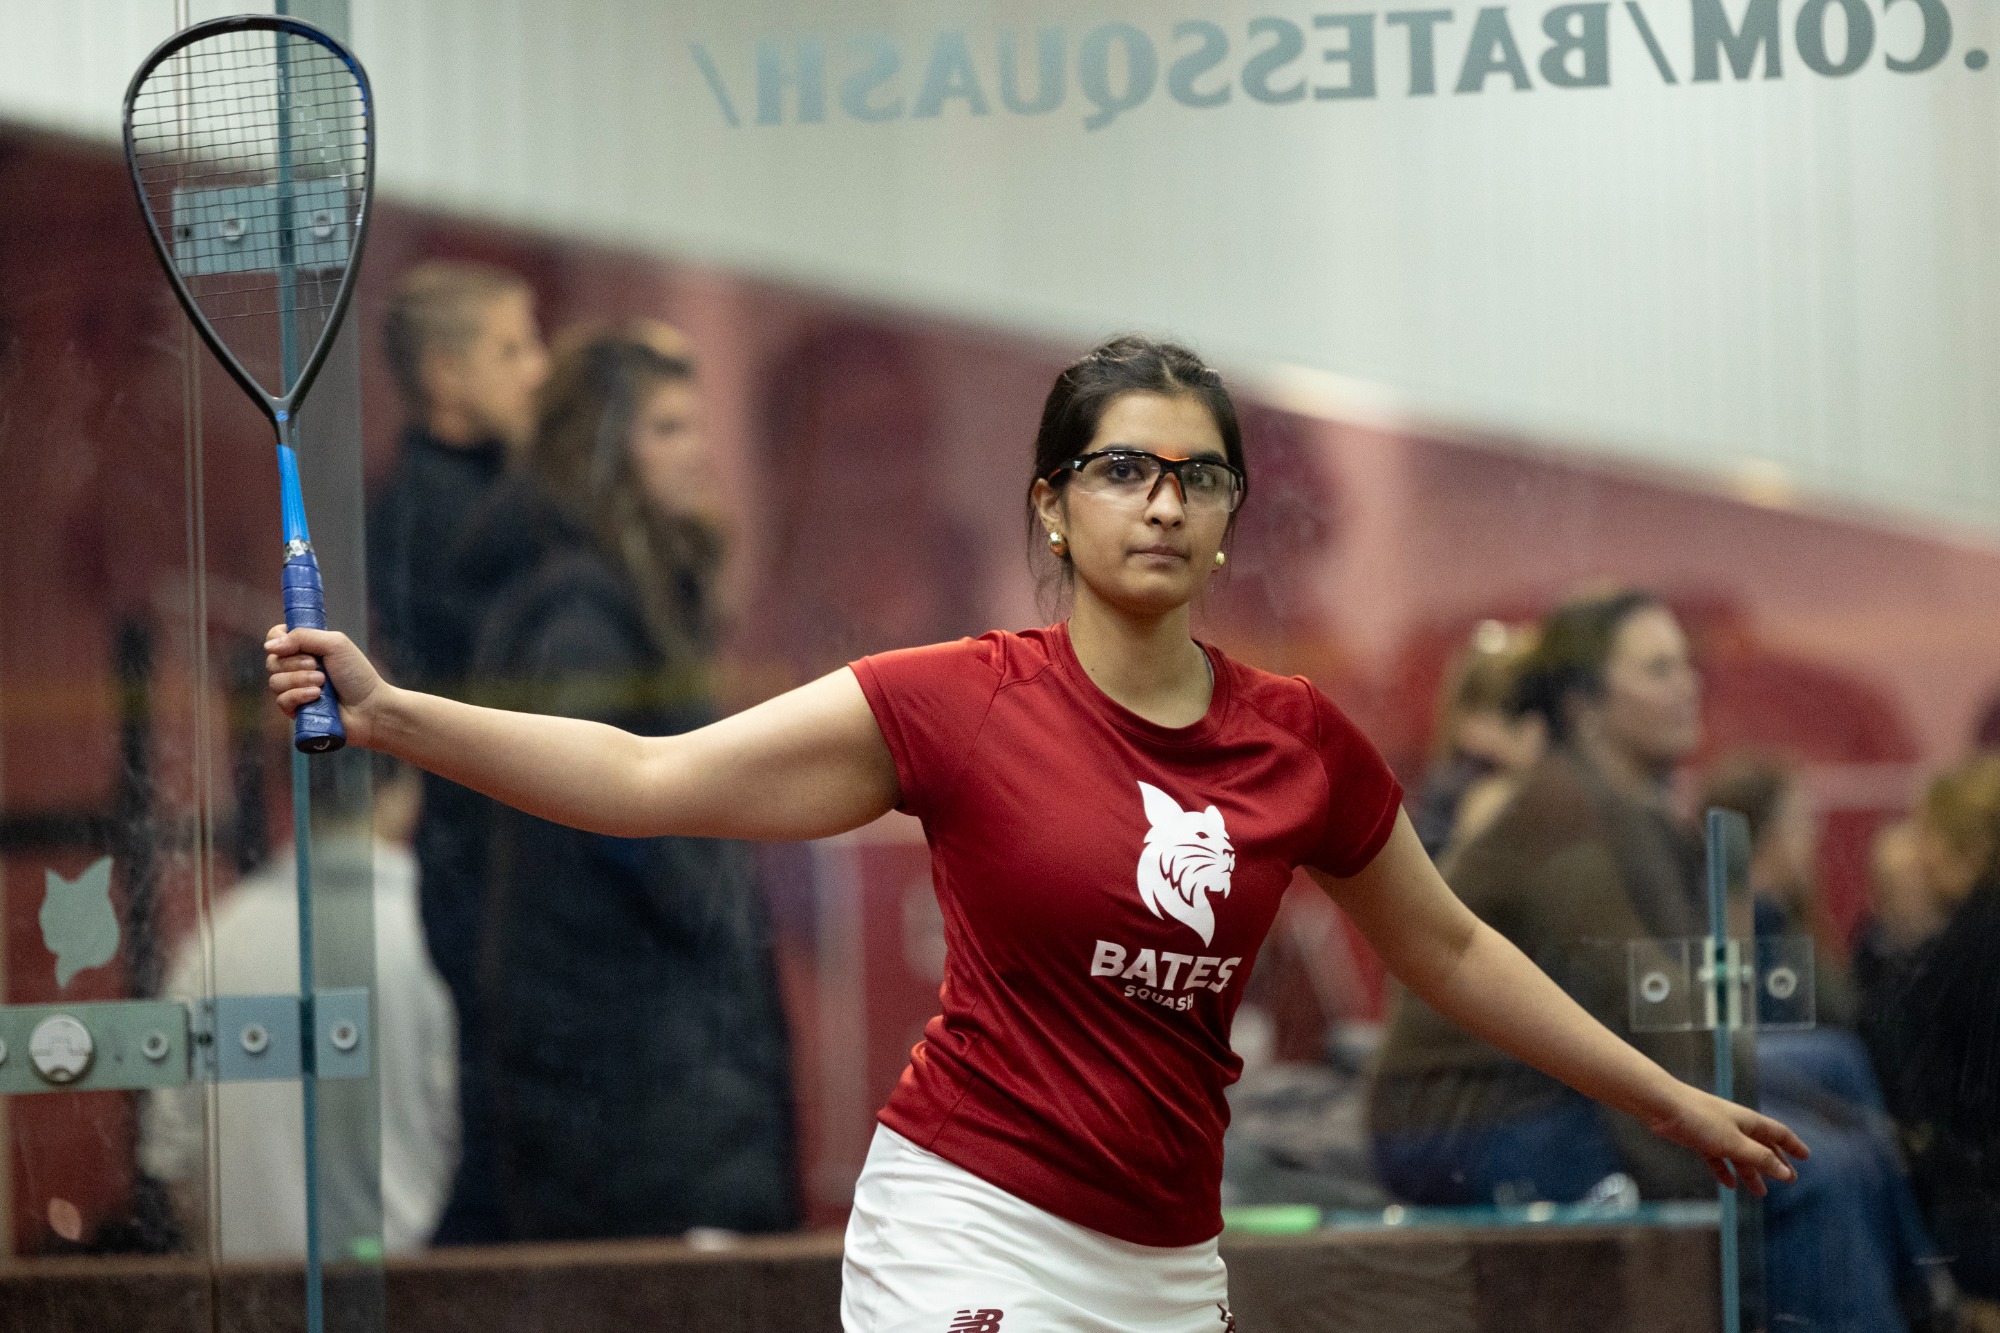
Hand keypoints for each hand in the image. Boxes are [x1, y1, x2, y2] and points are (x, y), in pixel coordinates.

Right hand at [265, 623, 387, 749]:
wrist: (370, 706)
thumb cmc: (357, 674)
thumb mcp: (334, 644)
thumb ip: (302, 637)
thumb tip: (269, 645)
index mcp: (305, 648)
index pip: (275, 638)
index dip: (278, 640)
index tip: (290, 645)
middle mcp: (296, 668)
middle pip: (272, 661)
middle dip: (295, 663)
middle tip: (318, 666)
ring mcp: (294, 690)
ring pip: (275, 682)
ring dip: (300, 680)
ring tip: (322, 683)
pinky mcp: (296, 710)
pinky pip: (282, 701)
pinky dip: (298, 696)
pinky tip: (316, 696)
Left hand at [1646, 1084, 1808, 1196]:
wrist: (1662, 1106)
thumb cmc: (1699, 1120)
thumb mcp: (1734, 1143)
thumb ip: (1760, 1158)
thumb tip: (1786, 1173)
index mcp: (1749, 1122)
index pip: (1778, 1133)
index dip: (1793, 1145)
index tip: (1806, 1157)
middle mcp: (1736, 1125)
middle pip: (1761, 1146)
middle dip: (1775, 1163)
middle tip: (1788, 1180)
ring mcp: (1716, 1131)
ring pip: (1740, 1155)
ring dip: (1751, 1173)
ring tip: (1760, 1193)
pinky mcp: (1698, 1138)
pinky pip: (1717, 1157)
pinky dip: (1725, 1170)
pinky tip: (1729, 1184)